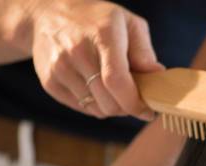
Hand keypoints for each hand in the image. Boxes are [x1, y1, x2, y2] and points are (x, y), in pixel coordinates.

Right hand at [28, 0, 164, 119]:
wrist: (48, 13)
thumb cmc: (97, 20)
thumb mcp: (128, 23)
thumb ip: (144, 51)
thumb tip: (157, 76)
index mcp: (102, 35)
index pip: (117, 81)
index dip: (134, 103)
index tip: (147, 111)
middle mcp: (78, 52)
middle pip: (108, 102)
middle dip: (127, 108)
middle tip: (133, 100)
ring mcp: (59, 68)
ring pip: (96, 109)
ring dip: (111, 108)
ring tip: (115, 92)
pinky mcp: (49, 81)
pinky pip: (81, 107)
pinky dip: (94, 105)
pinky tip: (96, 88)